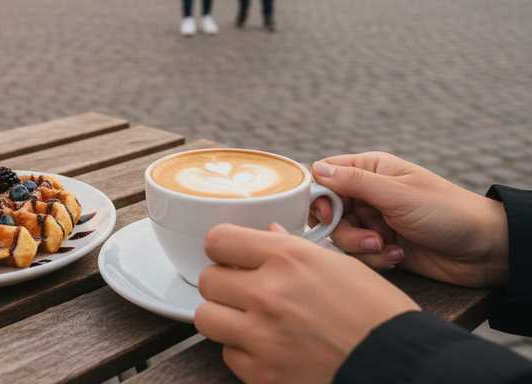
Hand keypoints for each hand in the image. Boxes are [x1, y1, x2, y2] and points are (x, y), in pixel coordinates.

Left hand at [196, 223, 417, 383]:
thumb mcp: (337, 263)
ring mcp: (262, 336)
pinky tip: (267, 346)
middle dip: (222, 283)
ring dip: (224, 317)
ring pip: (207, 318)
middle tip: (242, 288)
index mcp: (286, 257)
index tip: (230, 255)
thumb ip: (292, 247)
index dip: (222, 247)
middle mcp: (268, 293)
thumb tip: (267, 234)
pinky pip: (229, 355)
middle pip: (208, 280)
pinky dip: (242, 352)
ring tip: (248, 318)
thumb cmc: (374, 310)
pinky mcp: (264, 375)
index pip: (218, 241)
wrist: (398, 363)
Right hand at [311, 152, 508, 288]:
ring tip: (387, 248)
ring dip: (361, 246)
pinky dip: (376, 259)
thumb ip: (354, 182)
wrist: (485, 250)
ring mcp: (375, 220)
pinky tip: (399, 256)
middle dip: (343, 228)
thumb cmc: (445, 210)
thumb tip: (315, 170)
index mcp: (370, 169)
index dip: (320, 195)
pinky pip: (360, 255)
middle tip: (368, 238)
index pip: (326, 174)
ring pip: (342, 235)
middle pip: (329, 210)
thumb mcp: (397, 194)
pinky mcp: (383, 246)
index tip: (330, 214)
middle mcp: (368, 193)